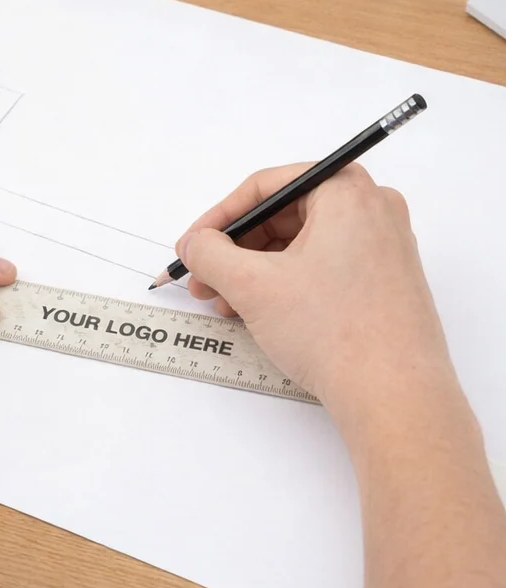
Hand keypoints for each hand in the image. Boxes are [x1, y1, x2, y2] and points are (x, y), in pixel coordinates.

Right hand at [175, 163, 453, 418]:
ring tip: (225, 303)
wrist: (395, 399)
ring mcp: (384, 245)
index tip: (191, 245)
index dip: (218, 218)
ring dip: (254, 270)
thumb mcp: (252, 285)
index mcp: (345, 190)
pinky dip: (286, 282)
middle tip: (202, 278)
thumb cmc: (332, 331)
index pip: (264, 188)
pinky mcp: (386, 279)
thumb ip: (209, 253)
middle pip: (282, 215)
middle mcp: (372, 208)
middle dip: (235, 250)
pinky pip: (322, 265)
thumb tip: (194, 244)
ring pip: (300, 243)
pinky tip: (258, 311)